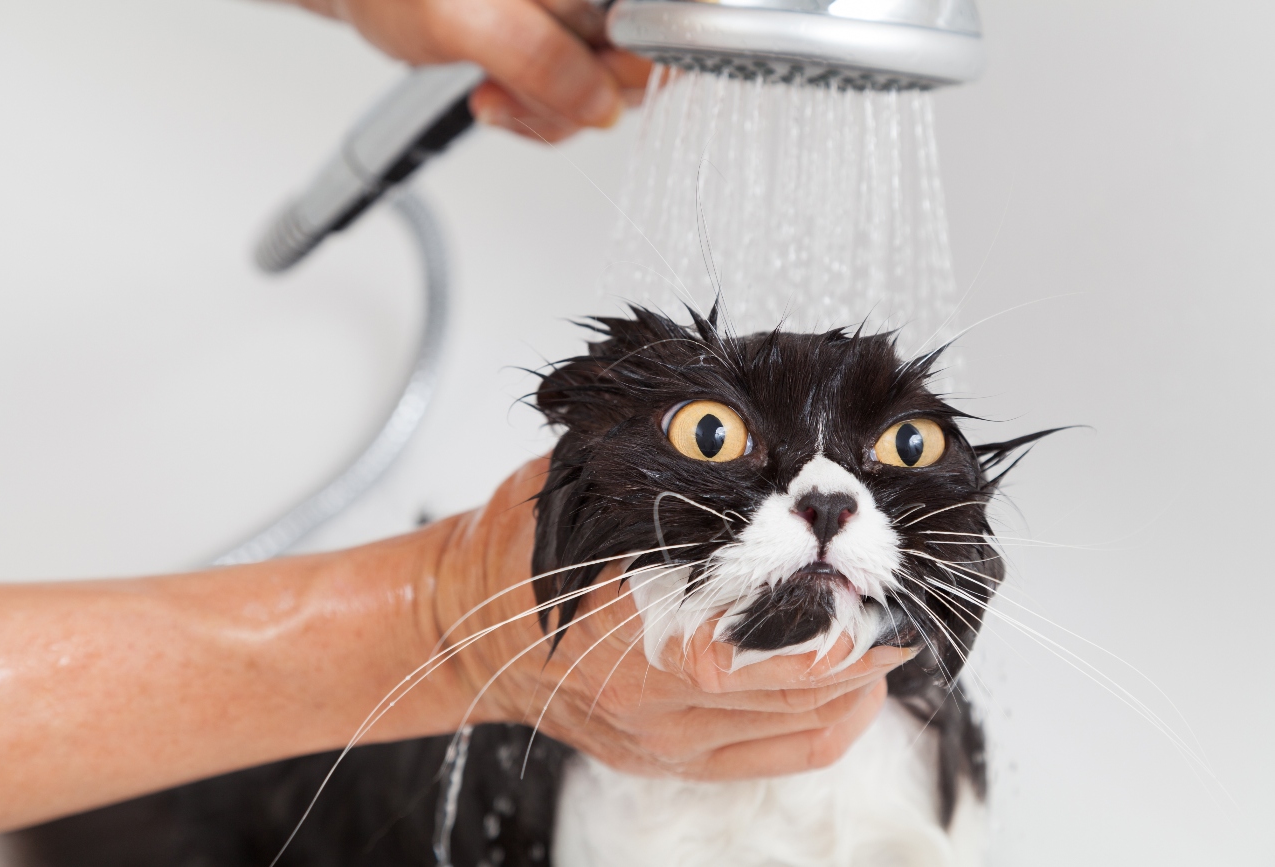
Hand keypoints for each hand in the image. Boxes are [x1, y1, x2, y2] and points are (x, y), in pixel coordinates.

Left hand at [291, 0, 652, 141]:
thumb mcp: (459, 21)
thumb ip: (537, 57)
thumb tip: (600, 101)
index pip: (666, 20)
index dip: (640, 64)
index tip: (590, 89)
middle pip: (645, 57)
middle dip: (581, 97)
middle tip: (515, 91)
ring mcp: (585, 9)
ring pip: (612, 86)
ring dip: (552, 112)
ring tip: (495, 91)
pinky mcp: (568, 37)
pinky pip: (581, 96)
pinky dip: (542, 112)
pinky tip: (501, 95)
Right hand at [428, 459, 913, 779]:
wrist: (467, 630)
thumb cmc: (522, 552)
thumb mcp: (588, 483)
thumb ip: (670, 467)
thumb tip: (751, 432)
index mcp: (642, 614)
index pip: (780, 616)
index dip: (843, 592)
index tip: (871, 558)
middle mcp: (659, 687)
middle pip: (807, 672)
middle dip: (870, 633)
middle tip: (902, 595)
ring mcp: (666, 734)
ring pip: (803, 719)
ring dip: (864, 677)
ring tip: (890, 634)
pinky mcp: (669, 759)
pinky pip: (777, 755)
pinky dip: (833, 724)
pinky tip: (855, 691)